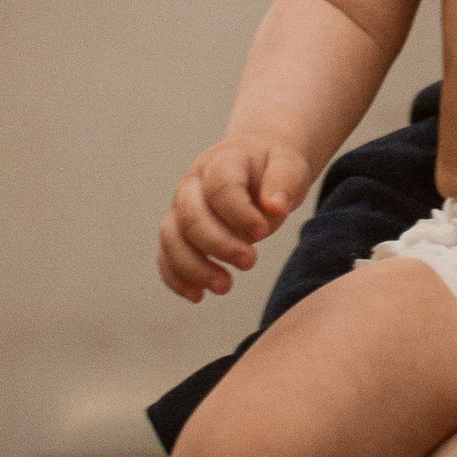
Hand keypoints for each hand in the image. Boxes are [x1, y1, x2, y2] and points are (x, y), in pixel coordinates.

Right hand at [159, 136, 312, 298]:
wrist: (256, 161)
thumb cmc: (273, 166)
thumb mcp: (289, 163)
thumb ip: (285, 182)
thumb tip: (276, 206)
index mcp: (222, 161)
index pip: (220, 188)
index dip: (239, 214)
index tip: (261, 234)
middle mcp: (193, 183)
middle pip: (191, 215)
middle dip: (218, 244)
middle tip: (250, 262)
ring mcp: (180, 207)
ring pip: (172, 238)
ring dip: (195, 267)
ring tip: (225, 286)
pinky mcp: (178, 230)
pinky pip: (166, 255)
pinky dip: (176, 278)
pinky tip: (198, 295)